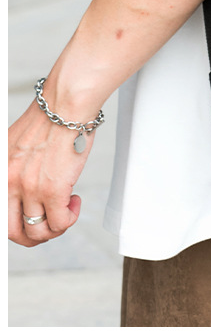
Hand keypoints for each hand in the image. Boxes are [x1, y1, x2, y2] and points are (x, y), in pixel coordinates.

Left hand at [8, 100, 93, 246]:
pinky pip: (60, 223)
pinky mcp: (53, 190)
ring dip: (56, 226)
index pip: (0, 215)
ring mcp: (29, 188)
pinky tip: (74, 201)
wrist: (66, 104)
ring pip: (39, 232)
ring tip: (66, 207)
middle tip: (49, 221)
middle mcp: (7, 183)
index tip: (31, 217)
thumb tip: (21, 189)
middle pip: (14, 232)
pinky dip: (70, 218)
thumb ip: (13, 169)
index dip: (16, 223)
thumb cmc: (50, 120)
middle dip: (34, 235)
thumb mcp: (15, 146)